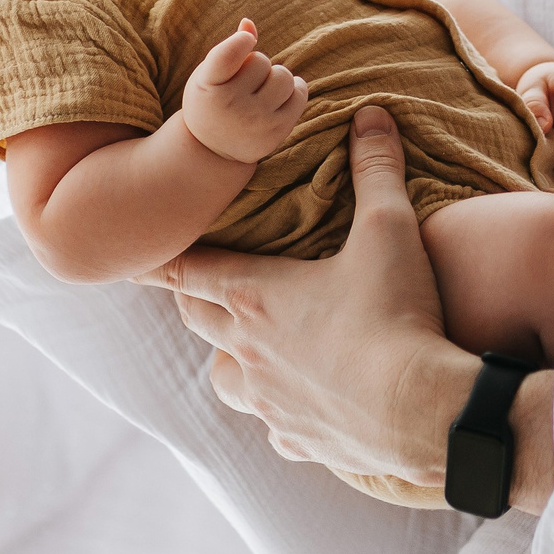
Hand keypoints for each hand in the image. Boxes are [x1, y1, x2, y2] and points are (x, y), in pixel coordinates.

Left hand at [149, 107, 553, 507]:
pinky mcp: (299, 439)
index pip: (188, 270)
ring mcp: (269, 402)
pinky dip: (279, 412)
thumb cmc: (396, 313)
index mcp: (255, 296)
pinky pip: (273, 426)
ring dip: (229, 361)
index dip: (158, 259)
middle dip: (194, 301)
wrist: (421, 410)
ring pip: (225, 381)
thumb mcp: (390, 228)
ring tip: (247, 351)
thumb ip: (376, 168)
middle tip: (192, 288)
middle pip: (199, 321)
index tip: (133, 256)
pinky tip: (303, 407)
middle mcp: (248, 351)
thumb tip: (371, 114)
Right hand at [180, 20, 307, 164]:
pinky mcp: (277, 132)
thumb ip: (228, 49)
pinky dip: (294, 89)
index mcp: (206, 86)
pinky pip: (300, 94)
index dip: (241, 42)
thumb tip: (249, 23)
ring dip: (277, 77)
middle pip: (261, 61)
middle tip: (245, 83)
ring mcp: (255, 121)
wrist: (212, 150)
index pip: (228, 55)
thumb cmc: (211, 100)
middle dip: (257, 65)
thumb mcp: (209, 75)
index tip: (246, 41)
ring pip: (283, 76)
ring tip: (262, 90)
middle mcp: (229, 106)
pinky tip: (280, 96)